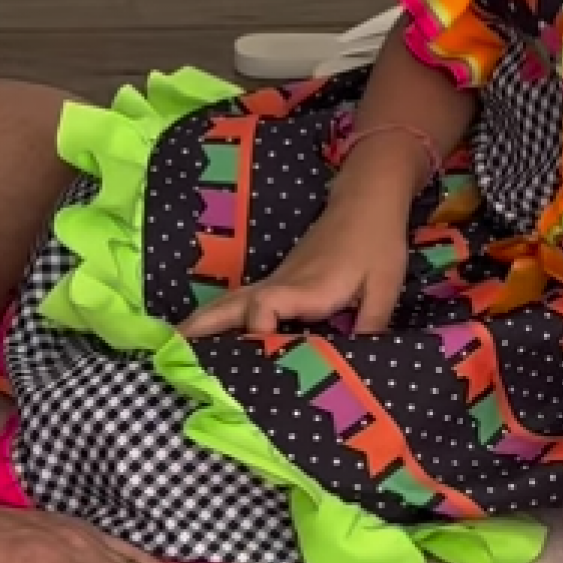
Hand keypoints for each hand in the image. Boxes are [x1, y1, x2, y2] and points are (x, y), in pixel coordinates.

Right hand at [182, 195, 411, 340]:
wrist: (367, 198)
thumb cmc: (377, 241)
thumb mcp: (386, 286)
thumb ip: (372, 324)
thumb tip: (362, 364)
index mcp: (310, 286)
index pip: (268, 304)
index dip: (257, 325)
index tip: (260, 342)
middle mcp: (286, 283)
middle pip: (238, 301)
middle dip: (207, 324)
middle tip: (175, 346)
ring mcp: (280, 278)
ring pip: (236, 298)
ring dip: (206, 318)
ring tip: (178, 340)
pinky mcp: (283, 277)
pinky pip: (246, 297)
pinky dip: (223, 312)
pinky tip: (214, 327)